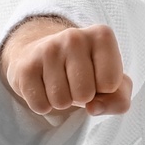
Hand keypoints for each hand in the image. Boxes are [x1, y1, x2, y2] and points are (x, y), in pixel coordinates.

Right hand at [0, 20, 132, 125]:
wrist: (43, 57)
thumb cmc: (87, 73)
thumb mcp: (113, 86)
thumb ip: (119, 100)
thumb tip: (93, 108)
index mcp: (102, 36)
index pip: (110, 83)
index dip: (105, 89)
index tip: (96, 76)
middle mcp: (74, 36)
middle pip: (85, 94)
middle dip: (82, 97)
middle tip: (75, 82)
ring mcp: (47, 49)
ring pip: (61, 102)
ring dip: (63, 101)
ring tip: (60, 83)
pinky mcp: (25, 66)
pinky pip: (41, 106)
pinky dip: (44, 104)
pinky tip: (44, 86)